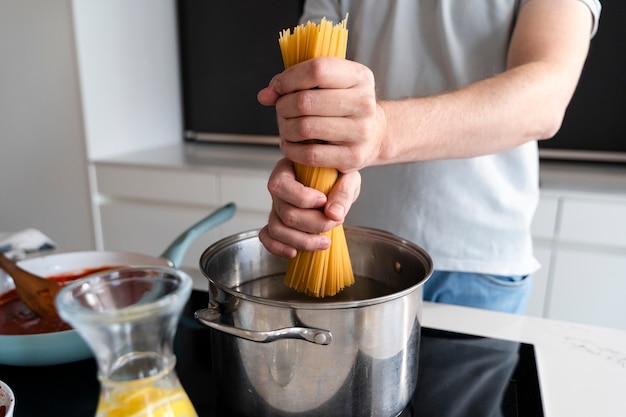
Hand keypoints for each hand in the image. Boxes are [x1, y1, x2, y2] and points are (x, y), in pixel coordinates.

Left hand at [258, 57, 384, 172]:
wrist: (375, 134)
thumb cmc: (344, 105)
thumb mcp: (330, 84)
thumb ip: (296, 82)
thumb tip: (265, 95)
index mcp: (360, 77)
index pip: (317, 70)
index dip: (289, 78)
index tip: (278, 87)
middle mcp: (364, 103)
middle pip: (306, 101)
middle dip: (283, 106)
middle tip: (281, 110)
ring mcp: (360, 132)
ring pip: (305, 128)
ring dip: (285, 128)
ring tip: (286, 127)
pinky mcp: (353, 157)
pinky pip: (310, 154)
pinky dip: (292, 150)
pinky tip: (291, 145)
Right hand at [258, 158, 360, 257]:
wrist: (338, 184)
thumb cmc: (339, 175)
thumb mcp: (348, 176)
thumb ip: (343, 192)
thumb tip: (334, 213)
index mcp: (288, 169)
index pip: (281, 185)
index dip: (303, 198)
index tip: (324, 200)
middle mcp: (279, 189)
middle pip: (285, 212)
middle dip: (313, 223)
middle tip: (335, 221)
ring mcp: (277, 207)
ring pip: (277, 229)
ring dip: (302, 240)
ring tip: (324, 241)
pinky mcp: (278, 223)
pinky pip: (268, 237)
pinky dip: (278, 248)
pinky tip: (294, 252)